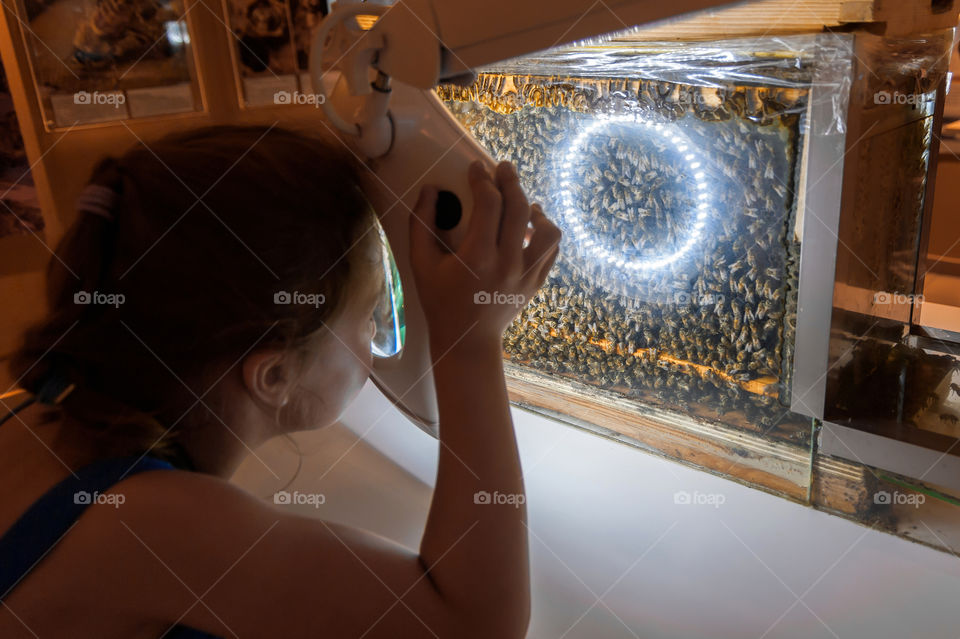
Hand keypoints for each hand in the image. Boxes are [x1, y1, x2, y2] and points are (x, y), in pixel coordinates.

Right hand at [409, 160, 560, 354]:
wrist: (468, 340)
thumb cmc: (440, 300)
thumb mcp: (421, 263)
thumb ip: (422, 222)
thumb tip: (432, 188)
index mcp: (477, 257)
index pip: (489, 204)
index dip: (482, 179)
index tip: (476, 168)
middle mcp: (507, 264)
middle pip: (519, 208)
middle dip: (511, 181)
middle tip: (503, 168)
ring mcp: (526, 275)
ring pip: (547, 230)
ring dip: (536, 210)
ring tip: (524, 203)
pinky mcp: (536, 283)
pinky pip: (552, 250)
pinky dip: (545, 232)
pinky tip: (531, 225)